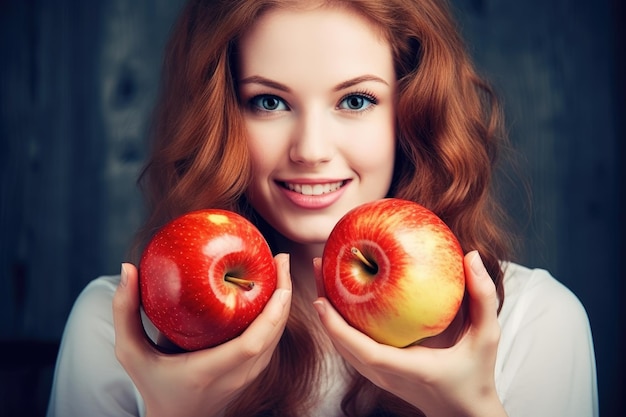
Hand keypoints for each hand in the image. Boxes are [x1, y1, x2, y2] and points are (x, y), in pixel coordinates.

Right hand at [112, 253, 291, 416]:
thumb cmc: (152, 384)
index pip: (251, 343)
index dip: (271, 310)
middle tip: (281, 258)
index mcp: (208, 370)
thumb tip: (127, 268)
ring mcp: (249, 377)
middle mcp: (236, 376)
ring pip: (278, 337)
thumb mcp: (130, 352)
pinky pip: (273, 341)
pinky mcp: (254, 374)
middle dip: (284, 293)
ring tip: (280, 268)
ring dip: (283, 303)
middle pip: (274, 334)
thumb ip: (125, 312)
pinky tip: (273, 291)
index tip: (276, 276)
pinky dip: (277, 315)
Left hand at [312, 251, 506, 416]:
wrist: (465, 412)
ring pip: (342, 347)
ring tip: (322, 275)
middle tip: (316, 265)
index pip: (364, 352)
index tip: (320, 300)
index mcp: (409, 368)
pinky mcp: (379, 374)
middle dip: (323, 308)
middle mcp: (386, 375)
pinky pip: (351, 347)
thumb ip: (483, 298)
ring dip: (327, 314)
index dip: (337, 328)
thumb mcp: (487, 337)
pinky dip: (339, 324)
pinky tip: (340, 298)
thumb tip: (471, 257)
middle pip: (342, 345)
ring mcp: (379, 377)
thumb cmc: (476, 375)